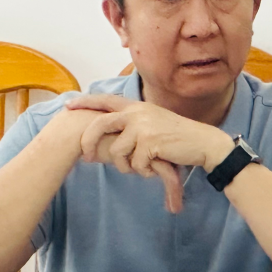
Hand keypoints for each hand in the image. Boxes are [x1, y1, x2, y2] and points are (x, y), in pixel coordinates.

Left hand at [65, 94, 234, 212]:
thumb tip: (108, 134)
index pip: (105, 100)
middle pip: (99, 125)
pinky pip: (135, 164)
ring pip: (117, 152)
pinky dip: (144, 171)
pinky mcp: (150, 142)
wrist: (203, 143)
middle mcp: (137, 113)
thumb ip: (133, 123)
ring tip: (142, 166)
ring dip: (127, 166)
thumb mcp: (153, 122)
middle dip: (89, 143)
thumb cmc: (177, 137)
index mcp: (137, 106)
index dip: (86, 102)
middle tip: (89, 158)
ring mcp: (143, 126)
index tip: (68, 105)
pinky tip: (157, 165)